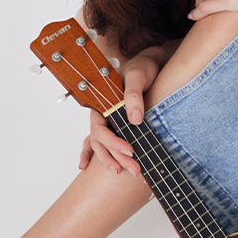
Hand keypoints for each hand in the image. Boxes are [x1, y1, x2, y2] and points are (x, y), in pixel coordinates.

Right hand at [78, 49, 163, 175]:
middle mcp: (102, 115)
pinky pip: (101, 142)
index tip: (130, 151)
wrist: (150, 66)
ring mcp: (108, 121)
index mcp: (102, 103)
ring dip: (112, 160)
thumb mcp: (138, 76)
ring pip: (102, 146)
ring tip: (128, 172)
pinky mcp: (117, 125)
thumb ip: (134, 95)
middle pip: (101, 142)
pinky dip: (94, 155)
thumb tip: (135, 119)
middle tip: (135, 169)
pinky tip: (88, 168)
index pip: (100, 129)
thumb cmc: (142, 68)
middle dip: (116, 157)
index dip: (113, 142)